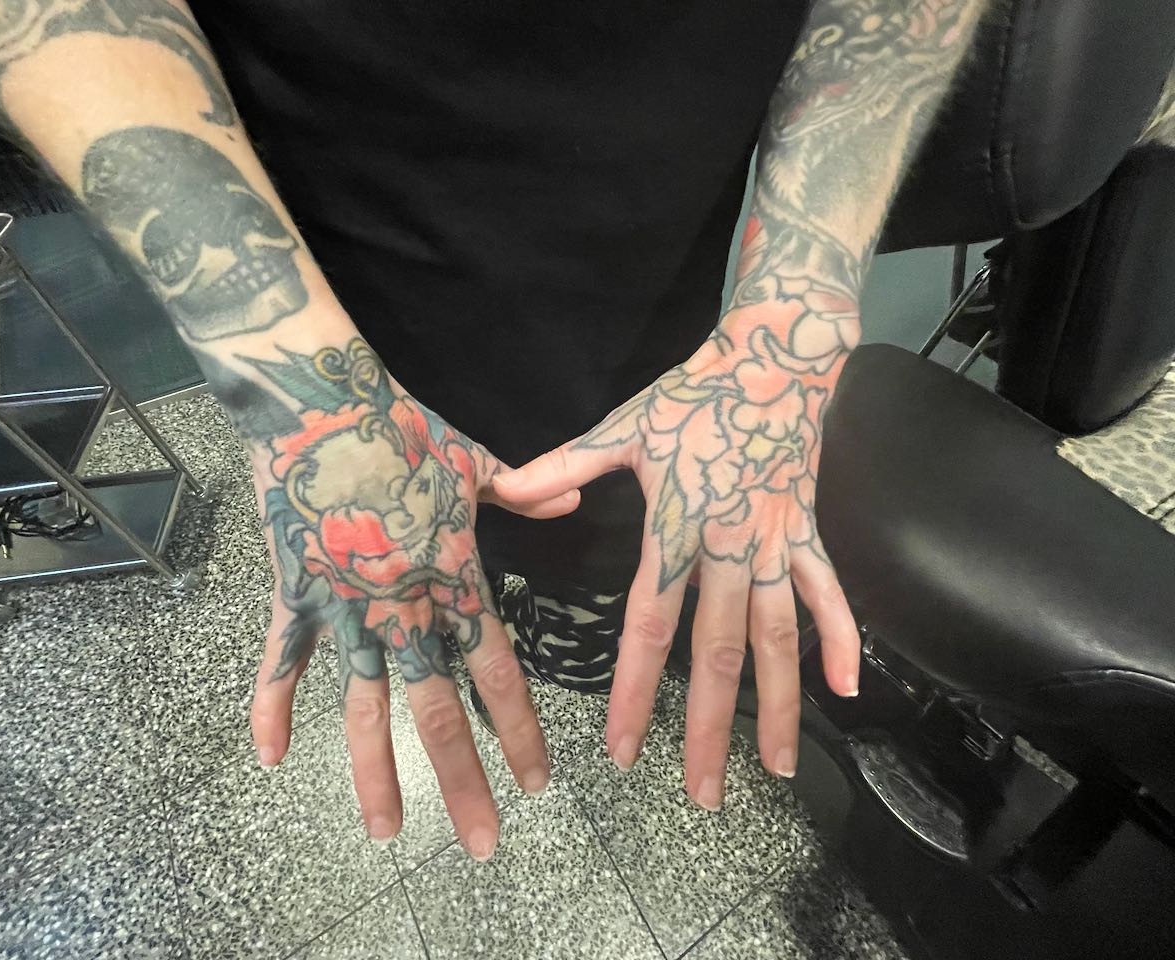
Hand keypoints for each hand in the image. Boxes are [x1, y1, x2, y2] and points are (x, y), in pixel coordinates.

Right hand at [246, 338, 577, 858]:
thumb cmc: (400, 425)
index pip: (497, 670)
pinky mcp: (294, 593)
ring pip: (362, 704)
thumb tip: (570, 504)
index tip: (538, 782)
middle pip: (437, 708)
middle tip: (482, 842)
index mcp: (453, 575)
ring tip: (388, 830)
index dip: (520, 730)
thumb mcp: (474, 459)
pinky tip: (271, 758)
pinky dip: (271, 707)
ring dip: (375, 771)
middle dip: (462, 780)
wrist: (317, 401)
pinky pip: (282, 661)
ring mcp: (344, 604)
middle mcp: (403, 604)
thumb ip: (524, 492)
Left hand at [495, 241, 860, 808]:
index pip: (650, 623)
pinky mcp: (810, 534)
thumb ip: (564, 465)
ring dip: (781, 706)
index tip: (621, 747)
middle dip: (709, 728)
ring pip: (780, 638)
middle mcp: (731, 548)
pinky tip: (849, 688)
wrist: (775, 358)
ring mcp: (778, 545)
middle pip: (718, 652)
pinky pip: (830, 594)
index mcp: (677, 528)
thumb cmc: (693, 395)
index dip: (633, 688)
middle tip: (700, 795)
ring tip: (778, 770)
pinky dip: (843, 639)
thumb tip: (504, 488)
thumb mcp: (623, 427)